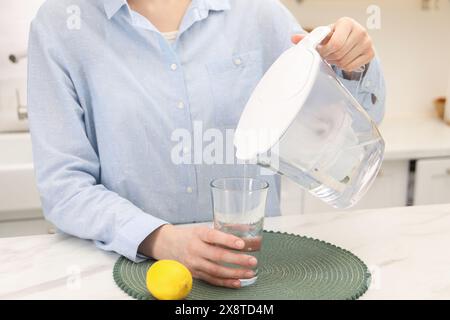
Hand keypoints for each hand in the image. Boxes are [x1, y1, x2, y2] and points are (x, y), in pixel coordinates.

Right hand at [139, 224, 257, 287]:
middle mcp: (195, 248)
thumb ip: (219, 233)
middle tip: (252, 261)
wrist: (166, 244)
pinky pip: (212, 279)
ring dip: (235, 273)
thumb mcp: (201, 229)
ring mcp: (194, 263)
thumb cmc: (188, 235)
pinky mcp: (194, 273)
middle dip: (237, 260)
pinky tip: (237, 282)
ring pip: (216, 270)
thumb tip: (244, 232)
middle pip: (218, 256)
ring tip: (249, 272)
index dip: (228, 240)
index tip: (241, 244)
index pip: (214, 236)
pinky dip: (225, 282)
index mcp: (198, 234)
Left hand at [292, 17, 374, 71]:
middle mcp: (360, 31)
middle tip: (328, 55)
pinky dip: (344, 67)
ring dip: (336, 62)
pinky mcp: (370, 53)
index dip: (325, 51)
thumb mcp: (324, 35)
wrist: (352, 38)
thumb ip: (309, 38)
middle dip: (330, 57)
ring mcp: (367, 42)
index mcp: (347, 23)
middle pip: (339, 53)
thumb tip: (293, 38)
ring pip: (344, 61)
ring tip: (335, 56)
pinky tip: (343, 59)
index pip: (335, 44)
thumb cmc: (336, 36)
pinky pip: (351, 67)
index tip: (321, 52)